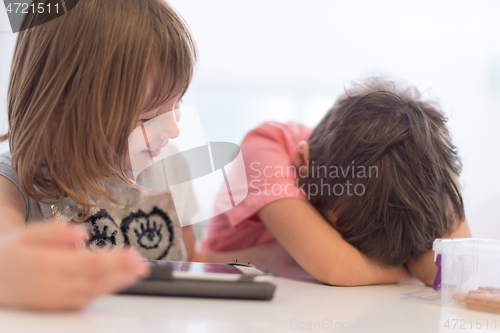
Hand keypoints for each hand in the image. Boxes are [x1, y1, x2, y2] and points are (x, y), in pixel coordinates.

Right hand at [0, 222, 149, 310]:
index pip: (87, 263)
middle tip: (142, 265)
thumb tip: (82, 233)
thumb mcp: (28, 233)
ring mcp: (55, 299)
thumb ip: (55, 232)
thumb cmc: (12, 253)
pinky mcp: (57, 306)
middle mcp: (52, 286)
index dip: (113, 260)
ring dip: (117, 282)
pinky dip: (104, 291)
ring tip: (137, 272)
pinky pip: (85, 300)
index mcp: (46, 265)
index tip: (131, 254)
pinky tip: (119, 282)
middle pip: (95, 279)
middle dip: (121, 272)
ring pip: (93, 292)